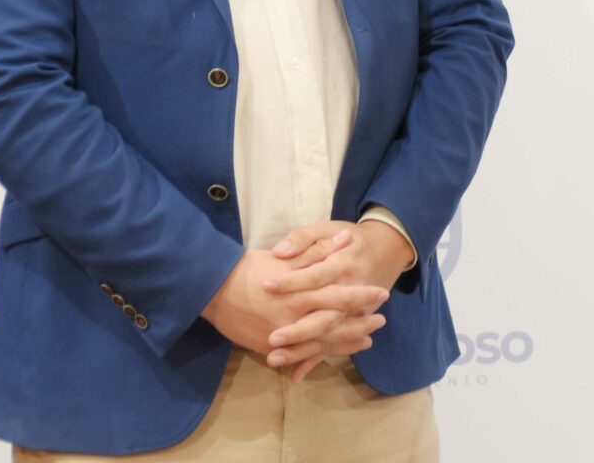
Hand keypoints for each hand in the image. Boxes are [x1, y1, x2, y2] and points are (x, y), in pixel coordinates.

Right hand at [200, 228, 389, 364]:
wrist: (212, 291)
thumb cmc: (249, 268)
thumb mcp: (285, 256)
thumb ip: (317, 251)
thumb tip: (346, 239)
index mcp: (298, 292)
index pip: (338, 295)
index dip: (361, 296)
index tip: (381, 293)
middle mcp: (293, 317)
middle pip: (335, 323)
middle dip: (360, 322)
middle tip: (381, 320)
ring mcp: (282, 336)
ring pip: (321, 342)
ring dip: (346, 342)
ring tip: (368, 340)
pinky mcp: (270, 347)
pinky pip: (300, 354)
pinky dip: (320, 355)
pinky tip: (334, 354)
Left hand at [262, 220, 416, 380]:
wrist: (387, 248)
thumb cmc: (350, 238)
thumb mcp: (327, 228)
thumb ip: (303, 238)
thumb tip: (280, 252)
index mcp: (342, 264)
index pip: (315, 276)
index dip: (292, 281)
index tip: (266, 286)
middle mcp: (350, 291)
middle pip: (325, 315)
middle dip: (299, 330)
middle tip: (272, 339)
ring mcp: (353, 311)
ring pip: (328, 335)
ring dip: (302, 350)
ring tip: (274, 359)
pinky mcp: (352, 322)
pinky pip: (334, 345)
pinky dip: (315, 361)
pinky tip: (295, 376)